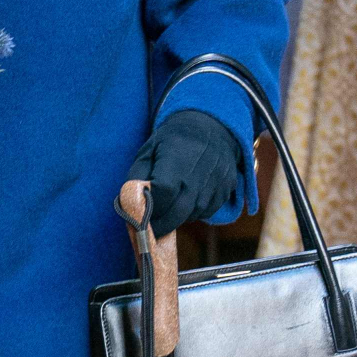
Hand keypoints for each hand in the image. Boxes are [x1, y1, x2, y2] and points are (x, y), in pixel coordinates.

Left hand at [127, 109, 249, 237]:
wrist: (211, 127)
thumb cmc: (173, 140)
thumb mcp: (149, 150)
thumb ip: (137, 177)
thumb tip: (130, 204)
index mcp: (177, 160)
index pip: (163, 195)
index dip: (150, 210)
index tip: (141, 216)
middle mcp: (199, 174)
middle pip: (178, 213)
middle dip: (161, 225)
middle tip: (149, 229)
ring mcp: (216, 183)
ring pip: (192, 215)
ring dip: (177, 218)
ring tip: (168, 209)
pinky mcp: (226, 190)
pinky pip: (206, 212)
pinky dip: (193, 213)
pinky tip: (186, 201)